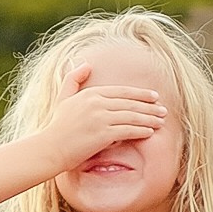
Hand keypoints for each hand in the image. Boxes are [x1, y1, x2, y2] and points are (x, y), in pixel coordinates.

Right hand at [41, 68, 168, 175]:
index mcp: (91, 94)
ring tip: (161, 121)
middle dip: (150, 106)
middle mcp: (97, 103)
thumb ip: (73, 79)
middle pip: (130, 103)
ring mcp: (100, 118)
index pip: (122, 92)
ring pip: (132, 116)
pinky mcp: (103, 134)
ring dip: (149, 118)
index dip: (140, 94)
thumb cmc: (57, 126)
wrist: (49, 148)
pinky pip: (128, 130)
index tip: (153, 96)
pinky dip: (141, 130)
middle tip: (163, 110)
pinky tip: (150, 132)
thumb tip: (86, 63)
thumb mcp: (63, 98)